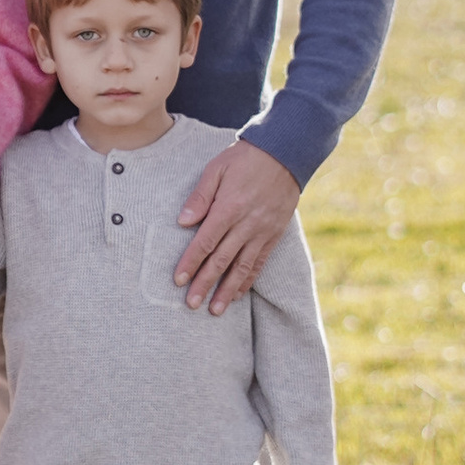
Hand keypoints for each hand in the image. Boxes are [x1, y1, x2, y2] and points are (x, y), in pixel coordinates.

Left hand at [173, 138, 299, 311]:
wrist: (285, 153)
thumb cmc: (245, 158)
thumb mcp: (217, 168)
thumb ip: (200, 196)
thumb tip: (182, 221)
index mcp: (229, 207)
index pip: (206, 241)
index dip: (191, 262)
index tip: (179, 280)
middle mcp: (246, 224)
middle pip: (222, 260)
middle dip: (205, 284)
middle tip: (191, 304)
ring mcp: (262, 231)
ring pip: (242, 267)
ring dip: (227, 291)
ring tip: (215, 310)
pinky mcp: (274, 234)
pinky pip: (259, 262)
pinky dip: (248, 280)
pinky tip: (238, 294)